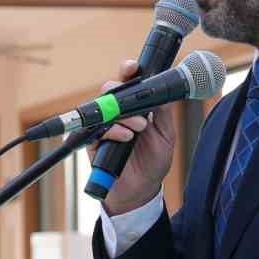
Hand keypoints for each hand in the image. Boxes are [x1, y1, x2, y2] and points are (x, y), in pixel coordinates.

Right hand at [97, 59, 179, 215]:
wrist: (141, 191)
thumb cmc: (152, 162)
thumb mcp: (166, 135)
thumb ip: (163, 113)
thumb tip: (163, 91)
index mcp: (134, 108)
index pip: (128, 84)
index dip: (128, 72)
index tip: (133, 67)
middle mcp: (116, 114)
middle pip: (109, 90)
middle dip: (122, 93)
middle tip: (139, 108)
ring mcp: (103, 127)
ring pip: (102, 107)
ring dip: (122, 114)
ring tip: (139, 127)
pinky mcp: (92, 142)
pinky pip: (97, 129)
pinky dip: (113, 130)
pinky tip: (125, 137)